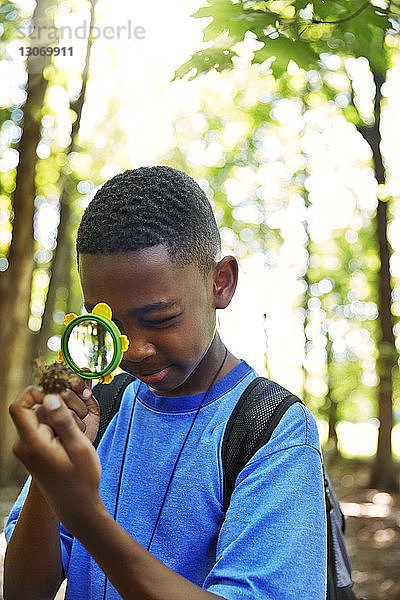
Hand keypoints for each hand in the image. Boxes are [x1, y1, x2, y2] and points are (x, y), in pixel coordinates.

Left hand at [9, 387, 103, 533]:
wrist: (77, 507)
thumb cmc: (82, 479)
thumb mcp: (79, 447)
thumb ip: (63, 421)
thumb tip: (49, 396)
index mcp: (32, 443)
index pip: (18, 405)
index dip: (35, 392)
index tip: (58, 396)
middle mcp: (24, 445)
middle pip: (33, 410)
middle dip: (56, 408)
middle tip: (78, 423)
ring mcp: (27, 449)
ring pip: (40, 418)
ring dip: (59, 419)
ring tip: (76, 436)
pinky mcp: (33, 452)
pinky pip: (42, 429)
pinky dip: (57, 428)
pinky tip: (72, 442)